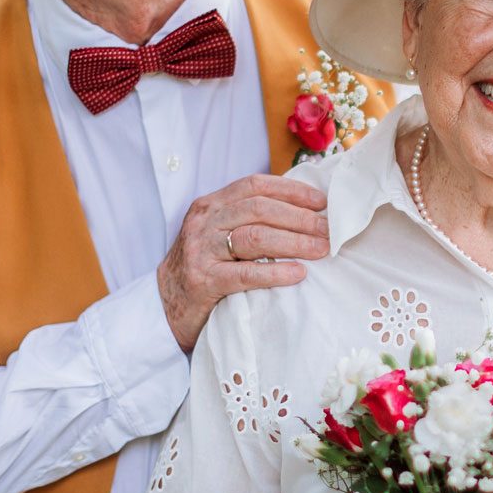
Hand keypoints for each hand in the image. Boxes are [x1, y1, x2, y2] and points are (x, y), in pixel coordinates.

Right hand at [158, 174, 330, 350]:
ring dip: (294, 242)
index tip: (321, 202)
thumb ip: (247, 220)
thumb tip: (302, 212)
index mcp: (210, 205)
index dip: (291, 190)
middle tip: (328, 231)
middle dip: (299, 218)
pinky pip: (245, 273)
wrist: (163, 307)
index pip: (254, 185)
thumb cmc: (202, 270)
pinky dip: (276, 272)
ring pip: (254, 236)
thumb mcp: (218, 235)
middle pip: (258, 209)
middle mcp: (204, 222)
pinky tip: (298, 274)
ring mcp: (201, 251)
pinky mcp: (203, 281)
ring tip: (321, 250)